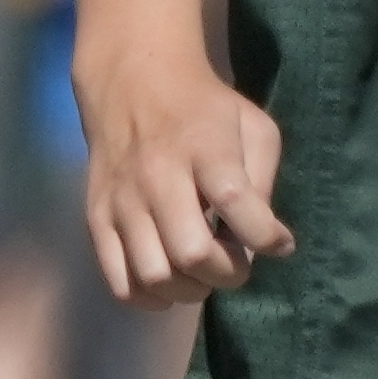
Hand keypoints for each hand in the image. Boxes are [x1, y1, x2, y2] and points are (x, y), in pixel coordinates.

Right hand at [76, 40, 291, 303]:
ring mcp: (122, 201)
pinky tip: (170, 283)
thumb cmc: (205, 108)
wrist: (132, 81)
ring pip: (154, 275)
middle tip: (235, 263)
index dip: (266, 239)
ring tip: (203, 273)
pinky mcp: (97, 217)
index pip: (237, 206)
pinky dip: (150, 297)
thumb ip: (263, 182)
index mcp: (204, 148)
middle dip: (227, 274)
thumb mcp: (253, 127)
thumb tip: (267, 244)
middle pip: (192, 253)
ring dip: (190, 289)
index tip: (280, 243)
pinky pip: (119, 282)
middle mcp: (158, 176)